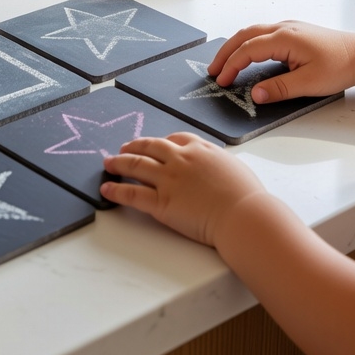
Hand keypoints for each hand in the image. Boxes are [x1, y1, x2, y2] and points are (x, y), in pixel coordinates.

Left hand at [100, 134, 264, 245]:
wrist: (244, 215)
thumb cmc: (247, 197)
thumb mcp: (235, 169)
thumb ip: (220, 165)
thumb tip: (219, 170)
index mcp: (200, 149)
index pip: (176, 139)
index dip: (161, 142)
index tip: (155, 145)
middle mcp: (181, 159)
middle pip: (150, 146)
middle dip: (134, 146)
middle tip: (123, 148)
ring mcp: (169, 180)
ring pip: (135, 165)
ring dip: (118, 163)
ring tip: (108, 163)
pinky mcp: (162, 202)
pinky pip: (132, 194)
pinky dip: (116, 190)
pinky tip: (106, 190)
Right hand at [207, 22, 354, 103]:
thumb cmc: (340, 67)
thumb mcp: (310, 84)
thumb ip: (280, 89)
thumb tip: (254, 95)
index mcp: (285, 38)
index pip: (248, 50)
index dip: (232, 66)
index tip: (222, 81)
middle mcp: (283, 27)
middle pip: (244, 35)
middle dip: (226, 52)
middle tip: (213, 70)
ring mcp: (288, 26)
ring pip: (253, 32)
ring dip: (236, 46)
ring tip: (225, 63)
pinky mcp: (294, 31)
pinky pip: (263, 33)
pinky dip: (249, 43)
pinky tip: (249, 54)